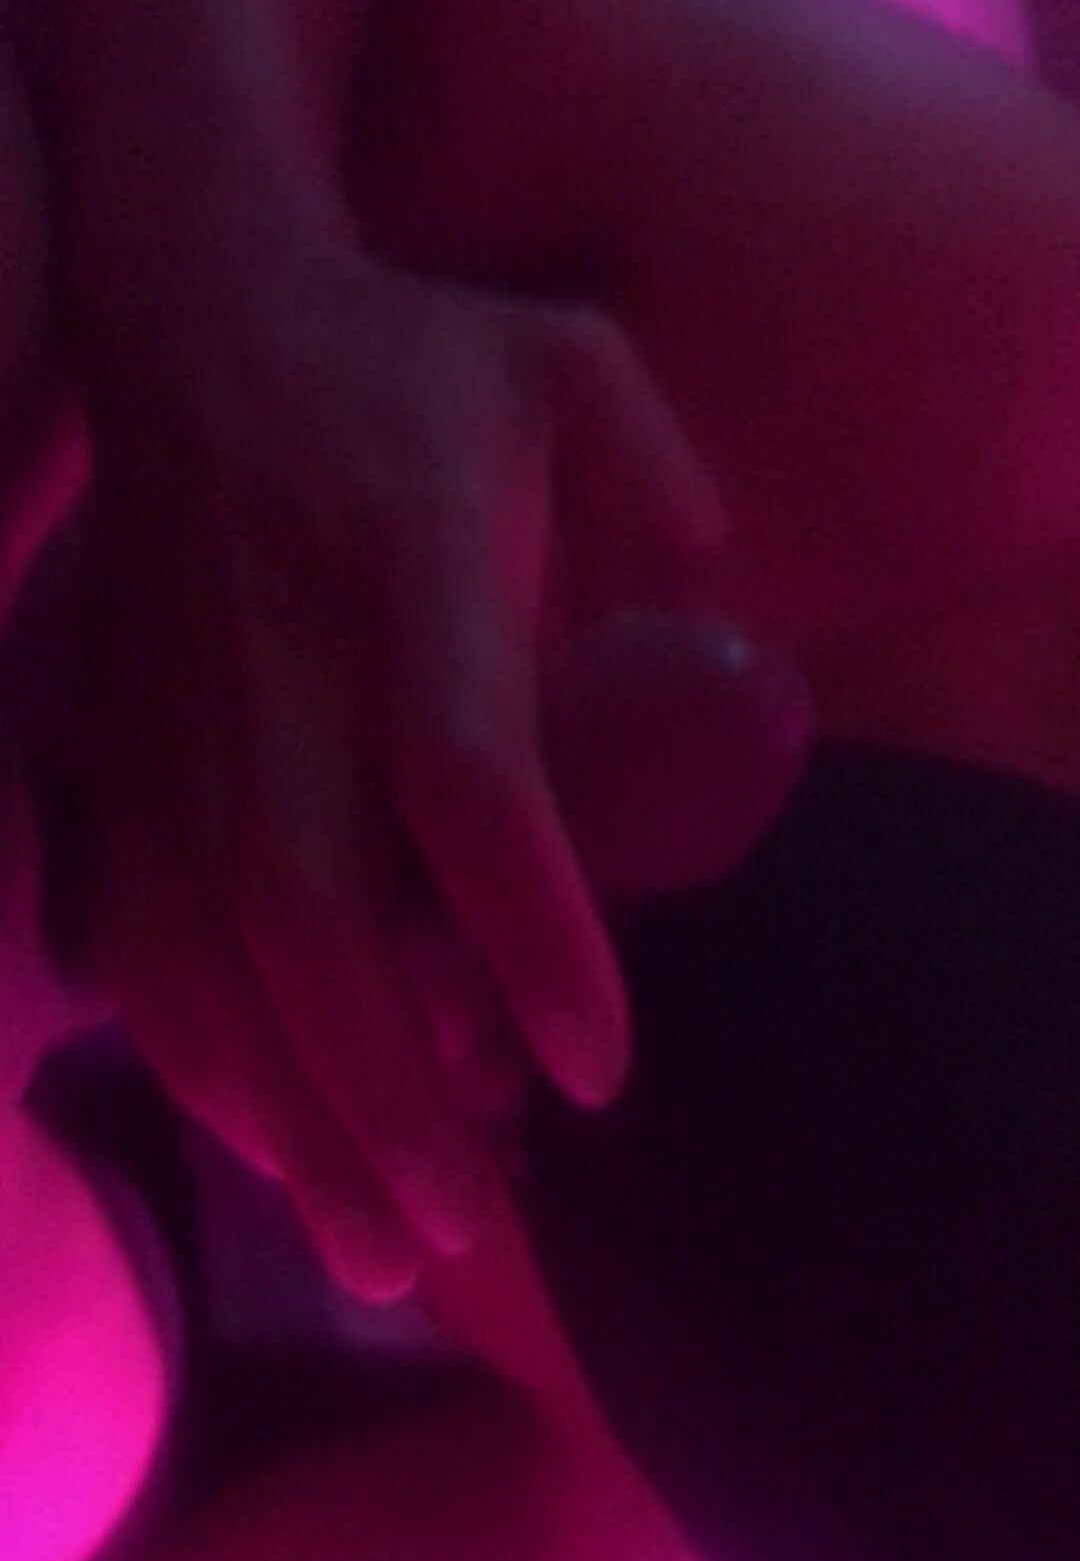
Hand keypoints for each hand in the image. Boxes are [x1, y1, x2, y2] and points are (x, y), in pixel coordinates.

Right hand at [67, 249, 725, 1298]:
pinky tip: (264, 1145)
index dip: (531, 942)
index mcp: (405, 584)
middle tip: (472, 1226)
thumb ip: (660, 491)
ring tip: (379, 1242)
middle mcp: (281, 679)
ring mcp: (177, 728)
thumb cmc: (407, 359)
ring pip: (214, 966)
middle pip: (316, 928)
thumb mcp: (569, 368)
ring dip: (293, 1120)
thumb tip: (716, 639)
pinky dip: (199, 1058)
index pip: (468, 791)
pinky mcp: (114, 755)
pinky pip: (137, 941)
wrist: (196, 319)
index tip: (592, 1071)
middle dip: (391, 1099)